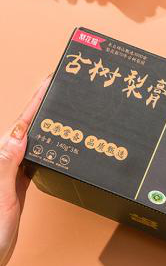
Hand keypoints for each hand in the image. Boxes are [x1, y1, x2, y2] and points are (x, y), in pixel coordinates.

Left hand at [0, 76, 50, 265]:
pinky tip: (55, 143)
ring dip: (45, 124)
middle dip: (41, 105)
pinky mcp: (19, 182)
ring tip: (59, 109)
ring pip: (32, 140)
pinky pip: (35, 157)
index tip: (48, 83)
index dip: (35, 102)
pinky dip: (47, 146)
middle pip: (26, 127)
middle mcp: (5, 161)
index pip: (20, 125)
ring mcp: (12, 171)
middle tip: (57, 89)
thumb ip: (5, 165)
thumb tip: (18, 135)